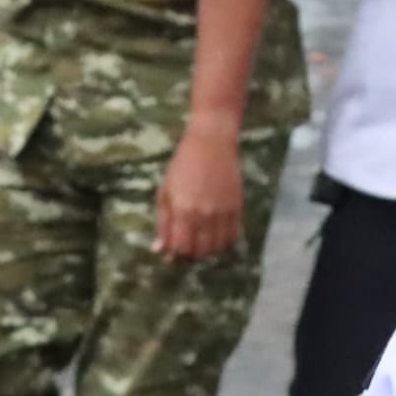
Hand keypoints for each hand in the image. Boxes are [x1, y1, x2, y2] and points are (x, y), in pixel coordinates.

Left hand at [154, 121, 243, 261]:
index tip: (172, 250)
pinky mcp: (237, 208)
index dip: (175, 254)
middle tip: (186, 245)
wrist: (212, 142)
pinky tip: (215, 233)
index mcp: (183, 211)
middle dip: (191, 254)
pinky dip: (223, 241)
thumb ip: (163, 222)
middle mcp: (205, 215)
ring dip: (207, 249)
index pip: (181, 248)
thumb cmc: (182, 164)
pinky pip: (233, 236)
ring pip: (217, 247)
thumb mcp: (165, 192)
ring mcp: (224, 213)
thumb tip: (159, 250)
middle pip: (200, 252)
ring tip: (200, 239)